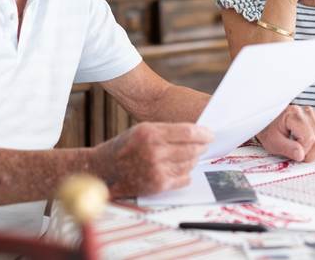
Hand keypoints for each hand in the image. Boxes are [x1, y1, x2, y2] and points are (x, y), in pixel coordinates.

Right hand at [93, 122, 212, 197]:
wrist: (104, 168)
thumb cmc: (125, 146)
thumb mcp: (143, 129)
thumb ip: (167, 130)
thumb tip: (197, 134)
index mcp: (151, 132)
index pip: (188, 132)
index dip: (204, 133)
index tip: (210, 134)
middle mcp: (154, 151)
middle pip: (192, 149)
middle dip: (202, 147)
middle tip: (205, 145)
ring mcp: (156, 169)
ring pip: (189, 163)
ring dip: (193, 160)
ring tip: (190, 156)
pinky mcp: (158, 185)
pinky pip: (183, 178)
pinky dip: (186, 173)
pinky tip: (180, 168)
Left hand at [256, 105, 314, 161]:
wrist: (269, 122)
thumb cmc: (270, 130)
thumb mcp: (273, 142)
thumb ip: (287, 149)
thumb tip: (301, 155)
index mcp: (294, 114)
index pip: (309, 138)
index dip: (303, 152)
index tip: (294, 154)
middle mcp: (307, 112)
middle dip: (310, 153)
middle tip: (298, 154)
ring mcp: (314, 115)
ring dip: (314, 150)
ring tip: (300, 148)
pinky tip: (306, 143)